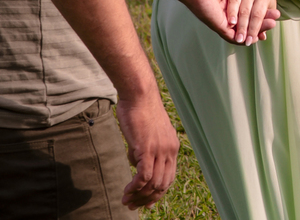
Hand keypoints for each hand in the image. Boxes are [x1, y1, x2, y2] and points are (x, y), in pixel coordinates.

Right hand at [115, 87, 177, 209]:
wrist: (139, 94)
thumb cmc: (139, 110)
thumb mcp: (146, 134)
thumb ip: (144, 149)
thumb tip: (135, 163)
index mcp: (172, 147)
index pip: (168, 177)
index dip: (157, 192)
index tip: (146, 202)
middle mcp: (170, 150)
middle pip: (162, 184)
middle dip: (148, 199)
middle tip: (133, 205)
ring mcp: (160, 150)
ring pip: (153, 183)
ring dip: (139, 196)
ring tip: (127, 201)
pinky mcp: (147, 149)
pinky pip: (144, 177)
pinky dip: (135, 188)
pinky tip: (127, 191)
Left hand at [180, 0, 276, 42]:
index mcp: (223, 2)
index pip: (243, 12)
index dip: (256, 14)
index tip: (270, 12)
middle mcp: (222, 14)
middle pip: (244, 23)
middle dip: (261, 23)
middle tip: (275, 21)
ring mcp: (219, 21)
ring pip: (241, 31)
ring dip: (257, 30)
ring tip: (272, 25)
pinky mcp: (218, 25)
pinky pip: (232, 36)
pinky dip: (245, 37)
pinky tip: (258, 35)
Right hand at [226, 0, 280, 44]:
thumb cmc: (261, 7)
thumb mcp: (266, 15)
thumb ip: (262, 26)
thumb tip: (262, 37)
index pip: (257, 15)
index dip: (253, 29)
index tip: (250, 41)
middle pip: (246, 12)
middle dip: (242, 27)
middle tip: (240, 40)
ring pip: (235, 5)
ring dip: (233, 18)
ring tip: (232, 29)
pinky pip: (229, 2)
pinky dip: (228, 11)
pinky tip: (227, 20)